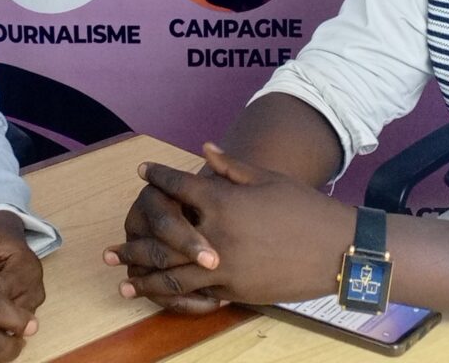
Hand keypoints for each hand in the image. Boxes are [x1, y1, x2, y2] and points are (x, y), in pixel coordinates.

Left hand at [115, 144, 355, 306]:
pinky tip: (161, 297)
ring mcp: (225, 267)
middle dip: (132, 243)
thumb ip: (231, 167)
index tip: (143, 172)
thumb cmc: (305, 208)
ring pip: (171, 276)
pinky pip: (198, 294)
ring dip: (142, 279)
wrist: (338, 249)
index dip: (158, 177)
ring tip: (122, 281)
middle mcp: (216, 235)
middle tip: (110, 248)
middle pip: (161, 240)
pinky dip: (175, 296)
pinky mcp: (236, 290)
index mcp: (224, 201)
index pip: (178, 187)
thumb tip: (204, 151)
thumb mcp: (268, 180)